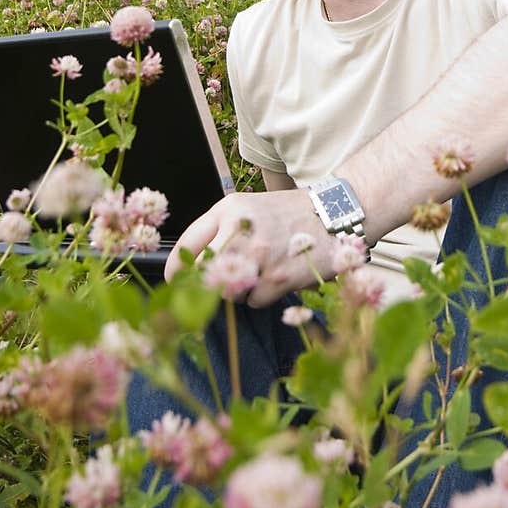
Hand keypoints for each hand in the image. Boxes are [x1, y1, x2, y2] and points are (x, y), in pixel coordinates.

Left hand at [163, 189, 336, 305]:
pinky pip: (254, 301)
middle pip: (202, 274)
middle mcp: (240, 231)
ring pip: (228, 291)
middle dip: (205, 285)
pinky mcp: (277, 278)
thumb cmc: (287, 214)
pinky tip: (277, 277)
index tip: (173, 281)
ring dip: (239, 290)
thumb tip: (189, 265)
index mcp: (229, 210)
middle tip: (215, 286)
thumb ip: (219, 229)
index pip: (187, 244)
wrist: (334, 215)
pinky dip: (262, 295)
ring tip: (260, 270)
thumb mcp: (249, 206)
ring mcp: (258, 257)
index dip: (175, 269)